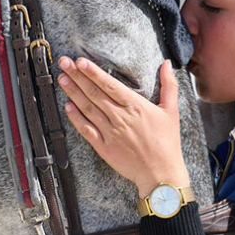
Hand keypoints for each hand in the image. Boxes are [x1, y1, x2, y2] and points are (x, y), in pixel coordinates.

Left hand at [57, 57, 189, 197]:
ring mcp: (110, 133)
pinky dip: (76, 118)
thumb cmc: (167, 142)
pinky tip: (67, 107)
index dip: (94, 72)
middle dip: (78, 76)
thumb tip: (166, 63)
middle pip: (95, 93)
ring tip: (62, 79)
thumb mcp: (172, 111)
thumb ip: (169, 85)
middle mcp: (121, 118)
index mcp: (136, 107)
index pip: (110, 85)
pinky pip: (86, 130)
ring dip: (73, 93)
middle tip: (64, 63)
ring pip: (88, 109)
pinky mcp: (104, 147)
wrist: (160, 173)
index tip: (81, 61)